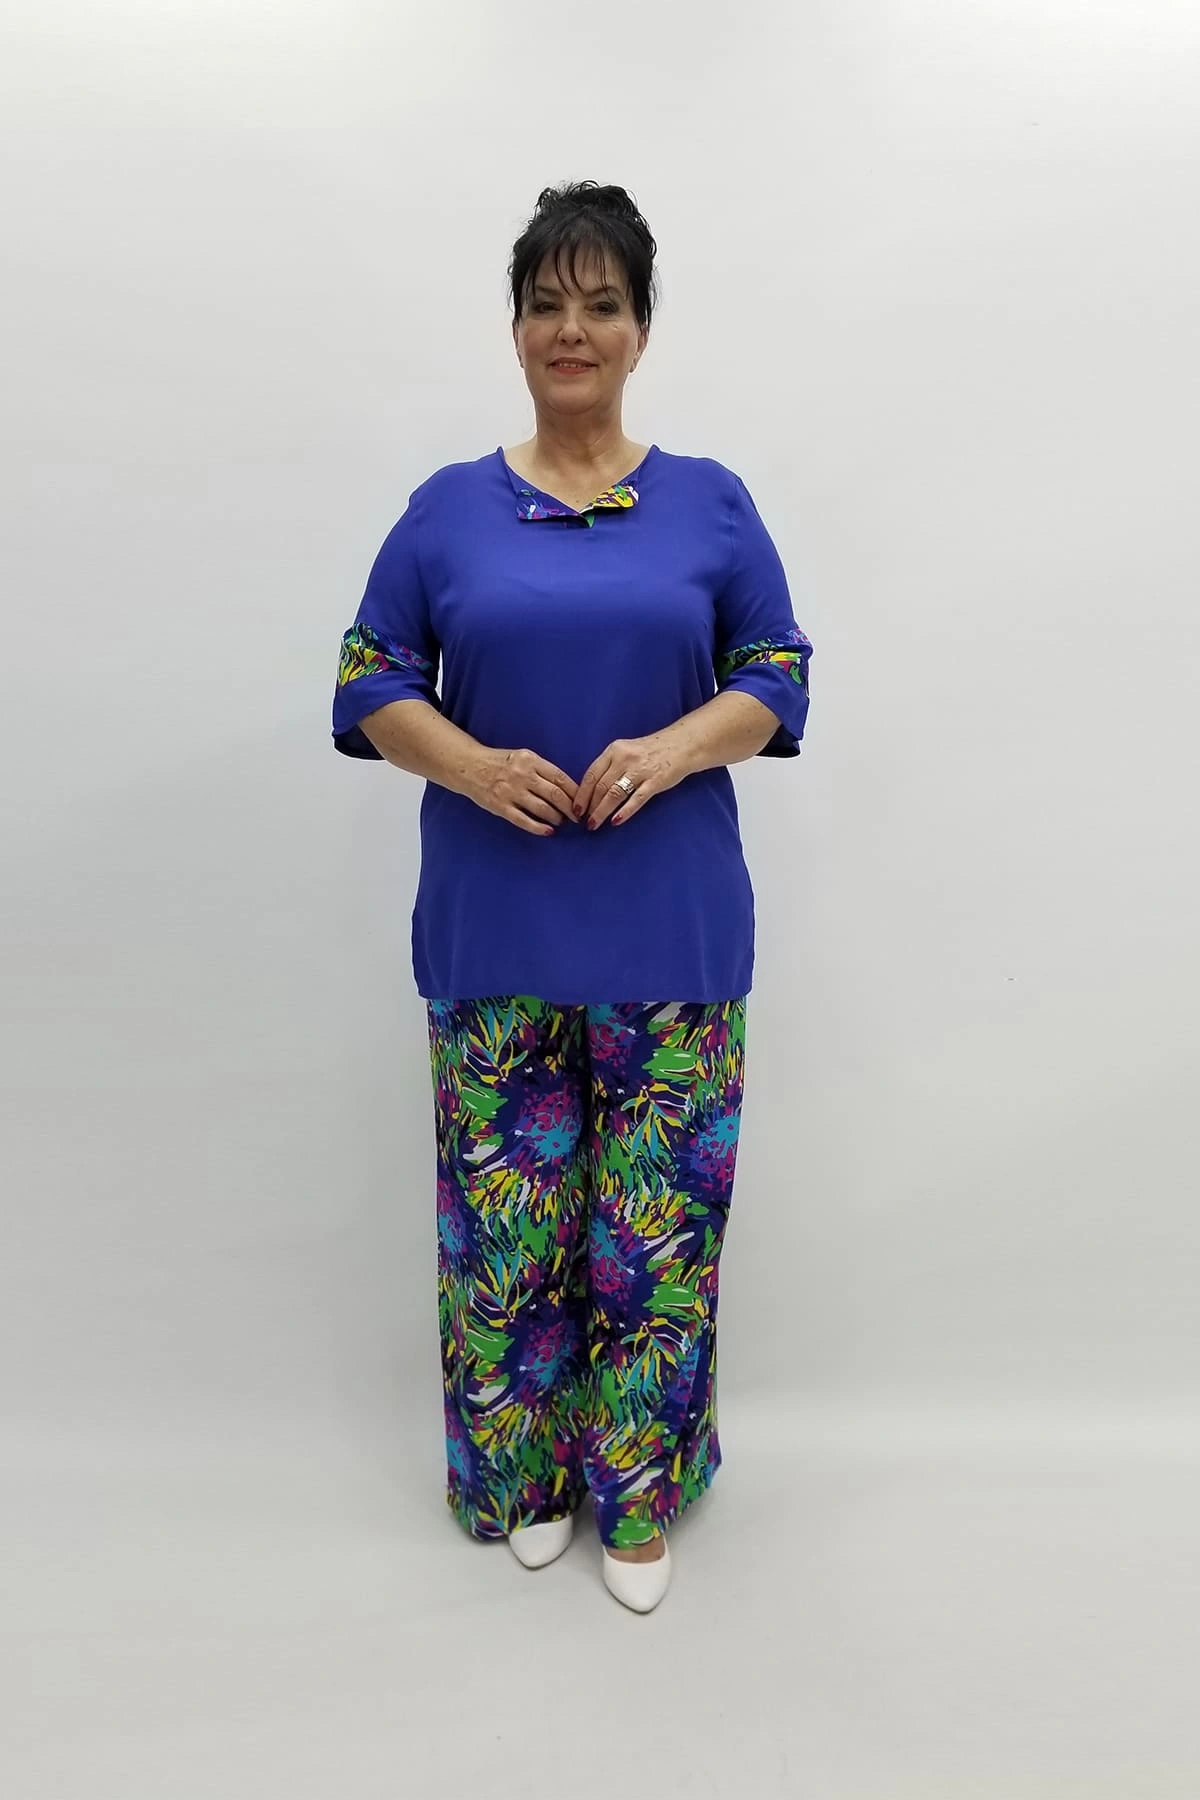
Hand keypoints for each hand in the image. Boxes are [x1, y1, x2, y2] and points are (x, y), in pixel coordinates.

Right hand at [467, 747, 578, 835]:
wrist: (470, 766)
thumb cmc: (500, 762)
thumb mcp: (523, 757)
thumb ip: (542, 769)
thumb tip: (567, 788)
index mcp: (530, 760)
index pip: (560, 778)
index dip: (575, 792)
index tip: (583, 801)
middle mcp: (522, 775)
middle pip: (555, 794)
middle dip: (570, 808)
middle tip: (577, 816)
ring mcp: (511, 792)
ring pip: (542, 808)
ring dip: (556, 818)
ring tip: (561, 821)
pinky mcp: (501, 807)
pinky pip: (524, 820)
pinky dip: (538, 828)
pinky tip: (548, 831)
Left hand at [574, 733, 693, 829]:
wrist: (681, 745)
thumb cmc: (650, 751)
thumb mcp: (626, 750)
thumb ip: (610, 766)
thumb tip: (590, 791)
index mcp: (614, 750)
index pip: (591, 775)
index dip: (581, 794)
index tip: (575, 808)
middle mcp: (625, 759)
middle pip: (601, 787)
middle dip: (589, 806)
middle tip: (584, 821)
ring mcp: (640, 770)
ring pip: (614, 794)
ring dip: (602, 811)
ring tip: (594, 824)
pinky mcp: (655, 781)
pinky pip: (636, 799)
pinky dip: (624, 811)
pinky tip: (615, 821)